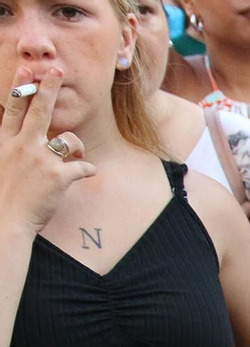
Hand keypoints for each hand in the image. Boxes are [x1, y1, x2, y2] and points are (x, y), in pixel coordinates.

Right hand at [0, 68, 96, 235]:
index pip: (13, 109)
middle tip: (58, 69)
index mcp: (5, 142)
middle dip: (49, 87)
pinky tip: (86, 173)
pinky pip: (84, 167)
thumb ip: (12, 147)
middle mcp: (22, 146)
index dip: (20, 87)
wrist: (5, 221)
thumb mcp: (2, 164)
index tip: (27, 70)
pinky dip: (88, 169)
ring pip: (69, 140)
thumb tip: (27, 139)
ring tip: (74, 158)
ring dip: (77, 147)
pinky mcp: (58, 176)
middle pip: (38, 110)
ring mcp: (40, 160)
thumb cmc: (4, 196)